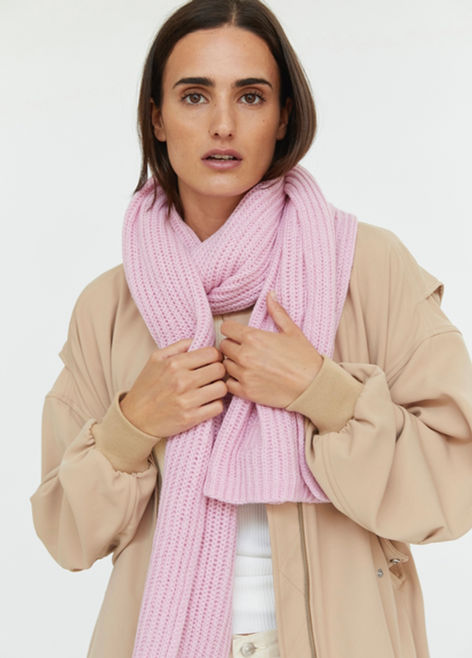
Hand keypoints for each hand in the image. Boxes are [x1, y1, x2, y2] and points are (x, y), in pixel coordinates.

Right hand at [119, 338, 227, 437]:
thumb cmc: (146, 387)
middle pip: (220, 369)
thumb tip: (200, 340)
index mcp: (174, 364)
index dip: (215, 356)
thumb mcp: (155, 359)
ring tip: (210, 389)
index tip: (211, 362)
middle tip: (211, 376)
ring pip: (222, 388)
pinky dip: (215, 404)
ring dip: (218, 388)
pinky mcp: (190, 418)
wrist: (134, 418)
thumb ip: (178, 346)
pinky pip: (218, 407)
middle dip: (218, 371)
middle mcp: (182, 381)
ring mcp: (187, 401)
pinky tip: (206, 402)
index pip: (212, 353)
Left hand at [219, 291, 322, 407]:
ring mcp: (244, 375)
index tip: (239, 334)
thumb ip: (277, 312)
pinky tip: (247, 378)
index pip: (226, 328)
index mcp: (253, 338)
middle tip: (245, 350)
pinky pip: (228, 384)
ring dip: (233, 364)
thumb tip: (270, 295)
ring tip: (247, 365)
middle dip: (232, 346)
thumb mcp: (292, 331)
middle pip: (224, 346)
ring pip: (225, 365)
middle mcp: (245, 355)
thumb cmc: (304, 358)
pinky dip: (234, 381)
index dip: (232, 330)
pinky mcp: (246, 392)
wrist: (313, 385)